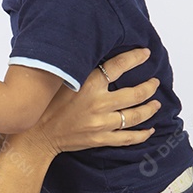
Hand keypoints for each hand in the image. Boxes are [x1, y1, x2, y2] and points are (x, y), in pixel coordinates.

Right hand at [25, 48, 160, 156]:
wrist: (36, 135)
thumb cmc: (45, 106)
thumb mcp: (60, 80)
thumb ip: (80, 70)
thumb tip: (94, 54)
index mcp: (88, 85)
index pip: (118, 66)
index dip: (135, 57)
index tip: (145, 53)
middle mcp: (98, 104)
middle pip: (134, 94)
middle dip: (149, 87)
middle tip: (155, 82)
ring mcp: (101, 123)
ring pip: (135, 116)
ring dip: (149, 109)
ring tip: (156, 103)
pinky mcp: (100, 139)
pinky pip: (128, 138)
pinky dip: (141, 134)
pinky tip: (150, 130)